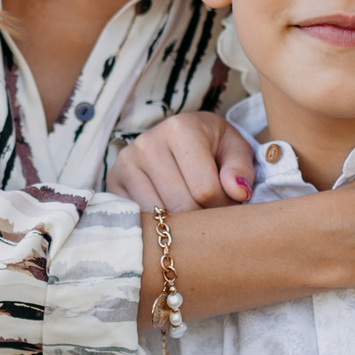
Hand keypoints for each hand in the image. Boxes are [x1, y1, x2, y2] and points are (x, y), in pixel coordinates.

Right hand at [111, 112, 255, 210]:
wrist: (179, 139)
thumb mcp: (235, 149)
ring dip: (180, 224)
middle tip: (212, 212)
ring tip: (192, 211)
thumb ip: (242, 168)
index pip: (205, 189)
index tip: (229, 203)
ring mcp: (126, 163)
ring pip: (158, 216)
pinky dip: (157, 225)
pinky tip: (170, 216)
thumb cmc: (212, 147)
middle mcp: (147, 143)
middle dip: (202, 218)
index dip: (223, 206)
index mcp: (180, 128)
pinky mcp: (113, 183)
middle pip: (180, 205)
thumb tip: (238, 192)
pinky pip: (139, 219)